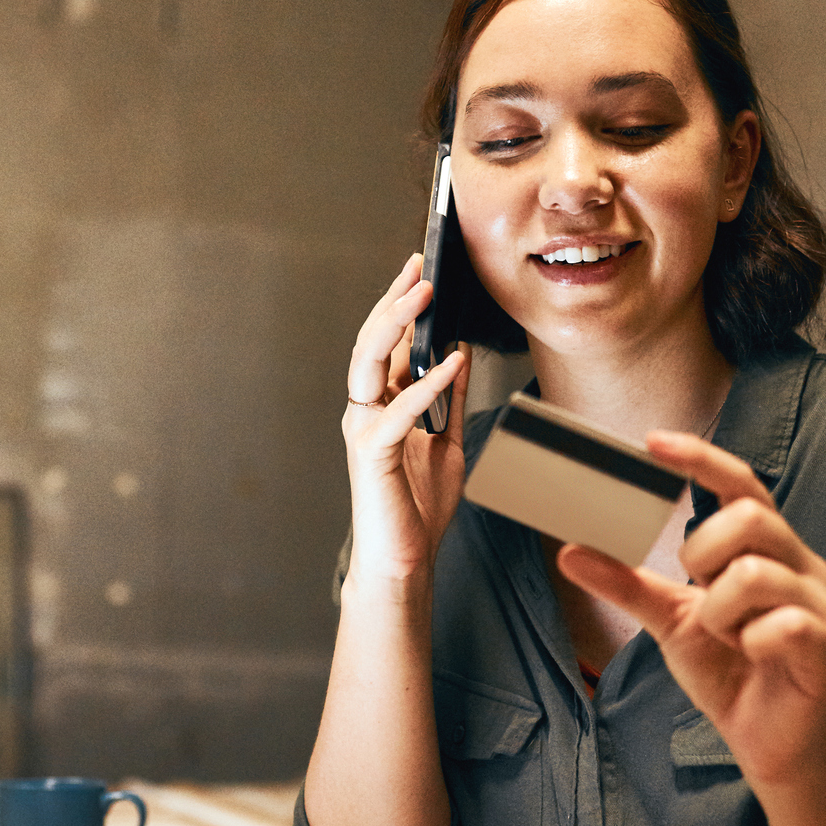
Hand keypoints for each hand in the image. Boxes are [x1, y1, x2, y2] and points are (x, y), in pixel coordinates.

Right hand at [341, 254, 471, 595]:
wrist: (405, 560)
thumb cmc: (419, 508)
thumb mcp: (447, 443)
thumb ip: (449, 401)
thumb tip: (460, 356)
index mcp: (382, 406)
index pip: (388, 345)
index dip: (403, 306)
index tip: (422, 270)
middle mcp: (367, 411)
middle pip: (372, 342)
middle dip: (394, 301)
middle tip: (418, 266)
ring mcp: (365, 429)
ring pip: (370, 362)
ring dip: (396, 324)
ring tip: (422, 293)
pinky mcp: (373, 453)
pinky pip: (397, 409)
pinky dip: (425, 383)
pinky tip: (451, 360)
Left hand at [555, 431, 825, 785]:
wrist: (762, 740)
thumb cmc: (725, 671)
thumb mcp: (667, 620)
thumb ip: (627, 583)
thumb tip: (570, 550)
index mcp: (766, 549)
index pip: (741, 484)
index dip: (701, 459)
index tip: (651, 442)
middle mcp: (801, 565)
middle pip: (749, 517)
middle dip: (703, 555)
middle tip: (700, 595)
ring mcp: (822, 604)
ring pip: (755, 574)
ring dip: (721, 612)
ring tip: (730, 639)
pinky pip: (780, 625)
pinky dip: (750, 642)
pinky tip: (755, 658)